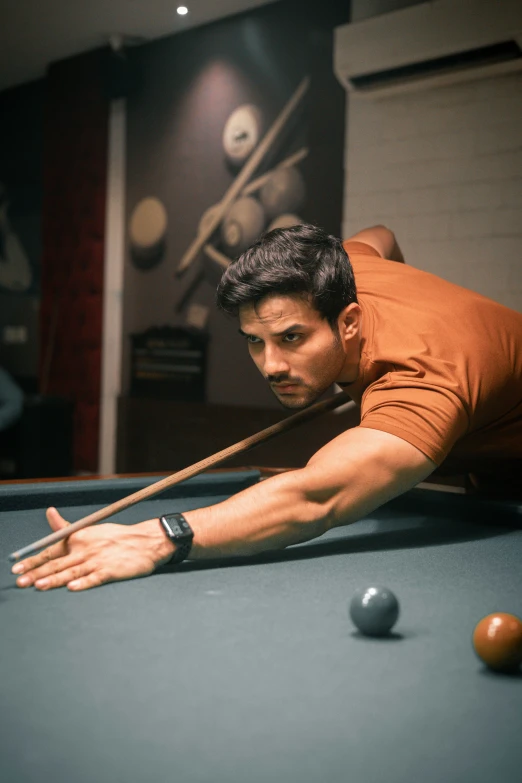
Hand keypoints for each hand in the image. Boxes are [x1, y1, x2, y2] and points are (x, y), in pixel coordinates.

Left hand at [11, 508, 174, 591]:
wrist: (145, 542)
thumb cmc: (116, 538)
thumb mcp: (90, 528)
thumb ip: (65, 527)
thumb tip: (48, 512)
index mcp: (79, 539)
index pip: (51, 550)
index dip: (33, 560)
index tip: (16, 568)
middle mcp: (86, 549)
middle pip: (57, 563)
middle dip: (36, 573)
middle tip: (20, 582)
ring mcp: (98, 561)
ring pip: (72, 572)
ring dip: (55, 579)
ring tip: (39, 586)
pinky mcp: (111, 571)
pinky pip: (95, 578)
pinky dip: (84, 583)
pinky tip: (73, 588)